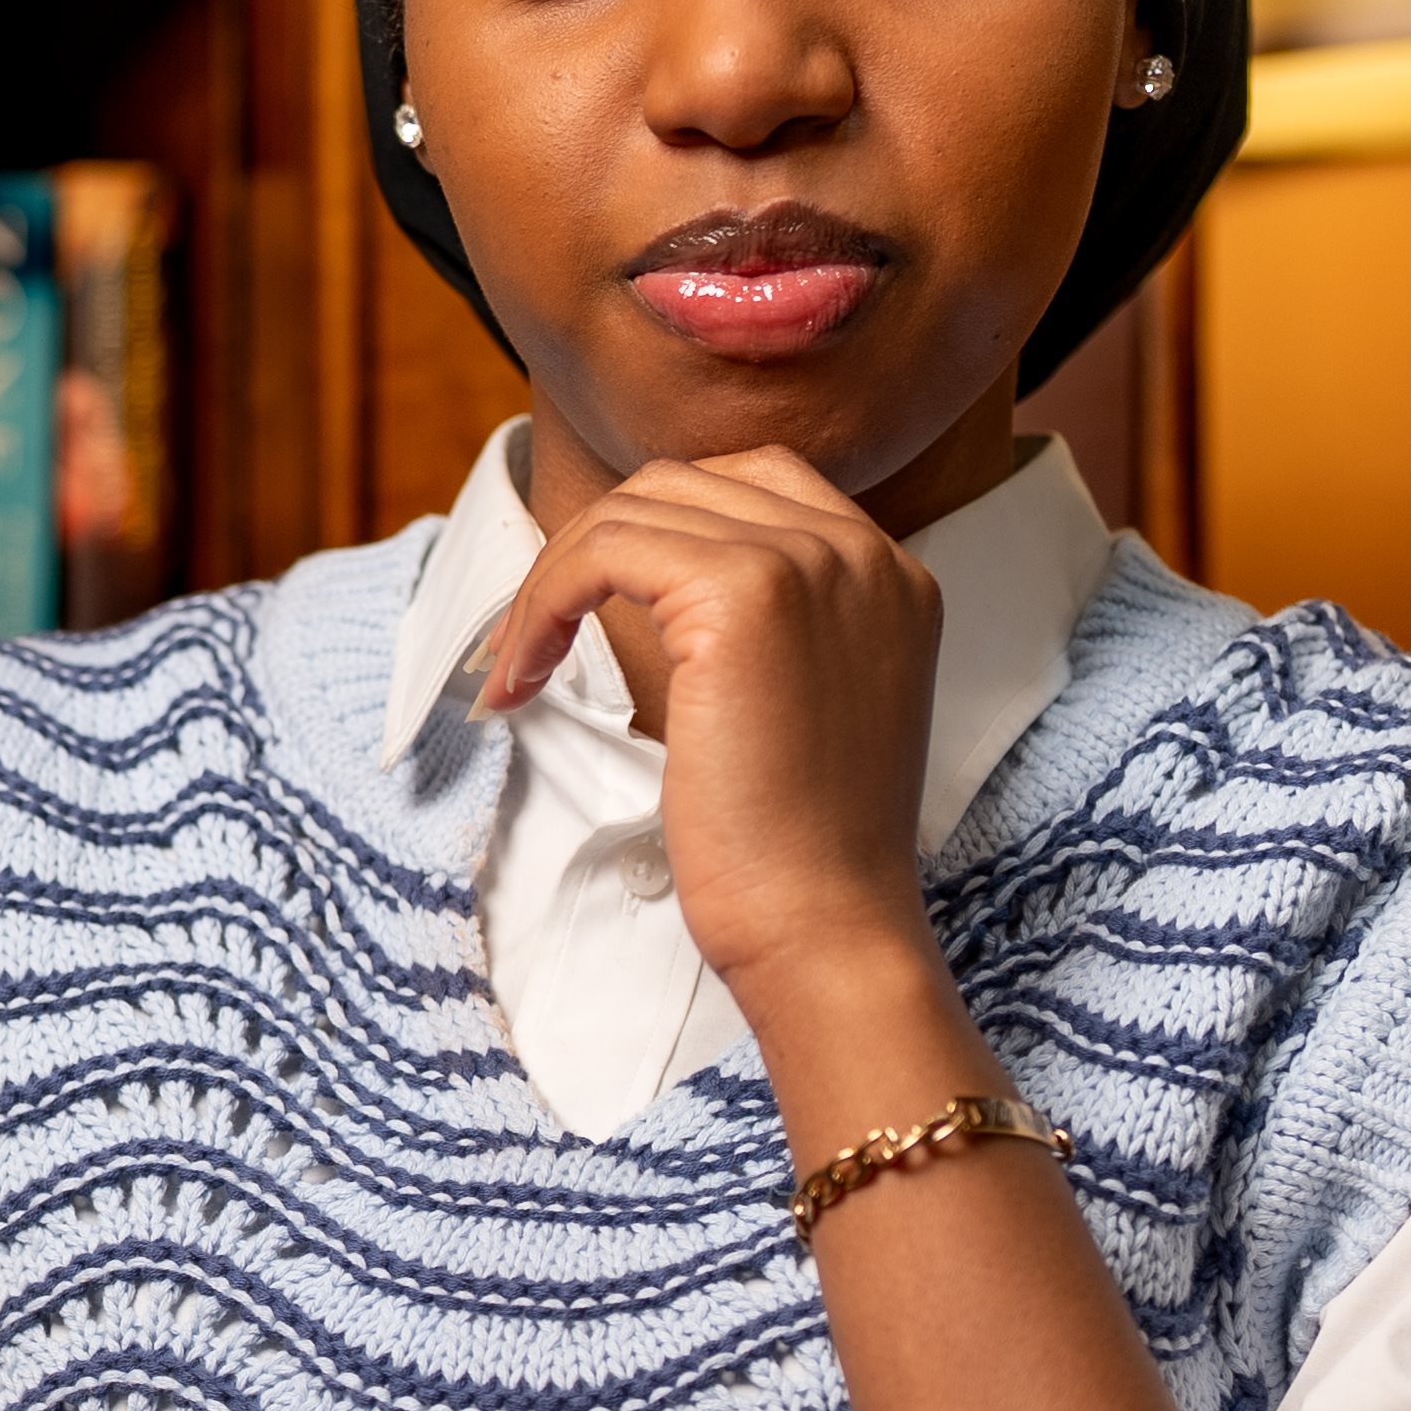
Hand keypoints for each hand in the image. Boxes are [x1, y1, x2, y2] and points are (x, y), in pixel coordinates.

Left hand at [480, 448, 942, 1009]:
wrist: (827, 928)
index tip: (593, 609)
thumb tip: (658, 591)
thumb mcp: (809, 709)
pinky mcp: (744, 593)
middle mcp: (861, 551)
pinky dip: (543, 601)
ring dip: (554, 580)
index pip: (754, 485)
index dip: (655, 532)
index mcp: (890, 574)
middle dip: (596, 548)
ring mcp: (809, 562)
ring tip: (520, 667)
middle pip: (688, 482)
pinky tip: (522, 674)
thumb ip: (772, 635)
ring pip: (636, 507)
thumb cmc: (805, 856)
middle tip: (537, 639)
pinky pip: (604, 548)